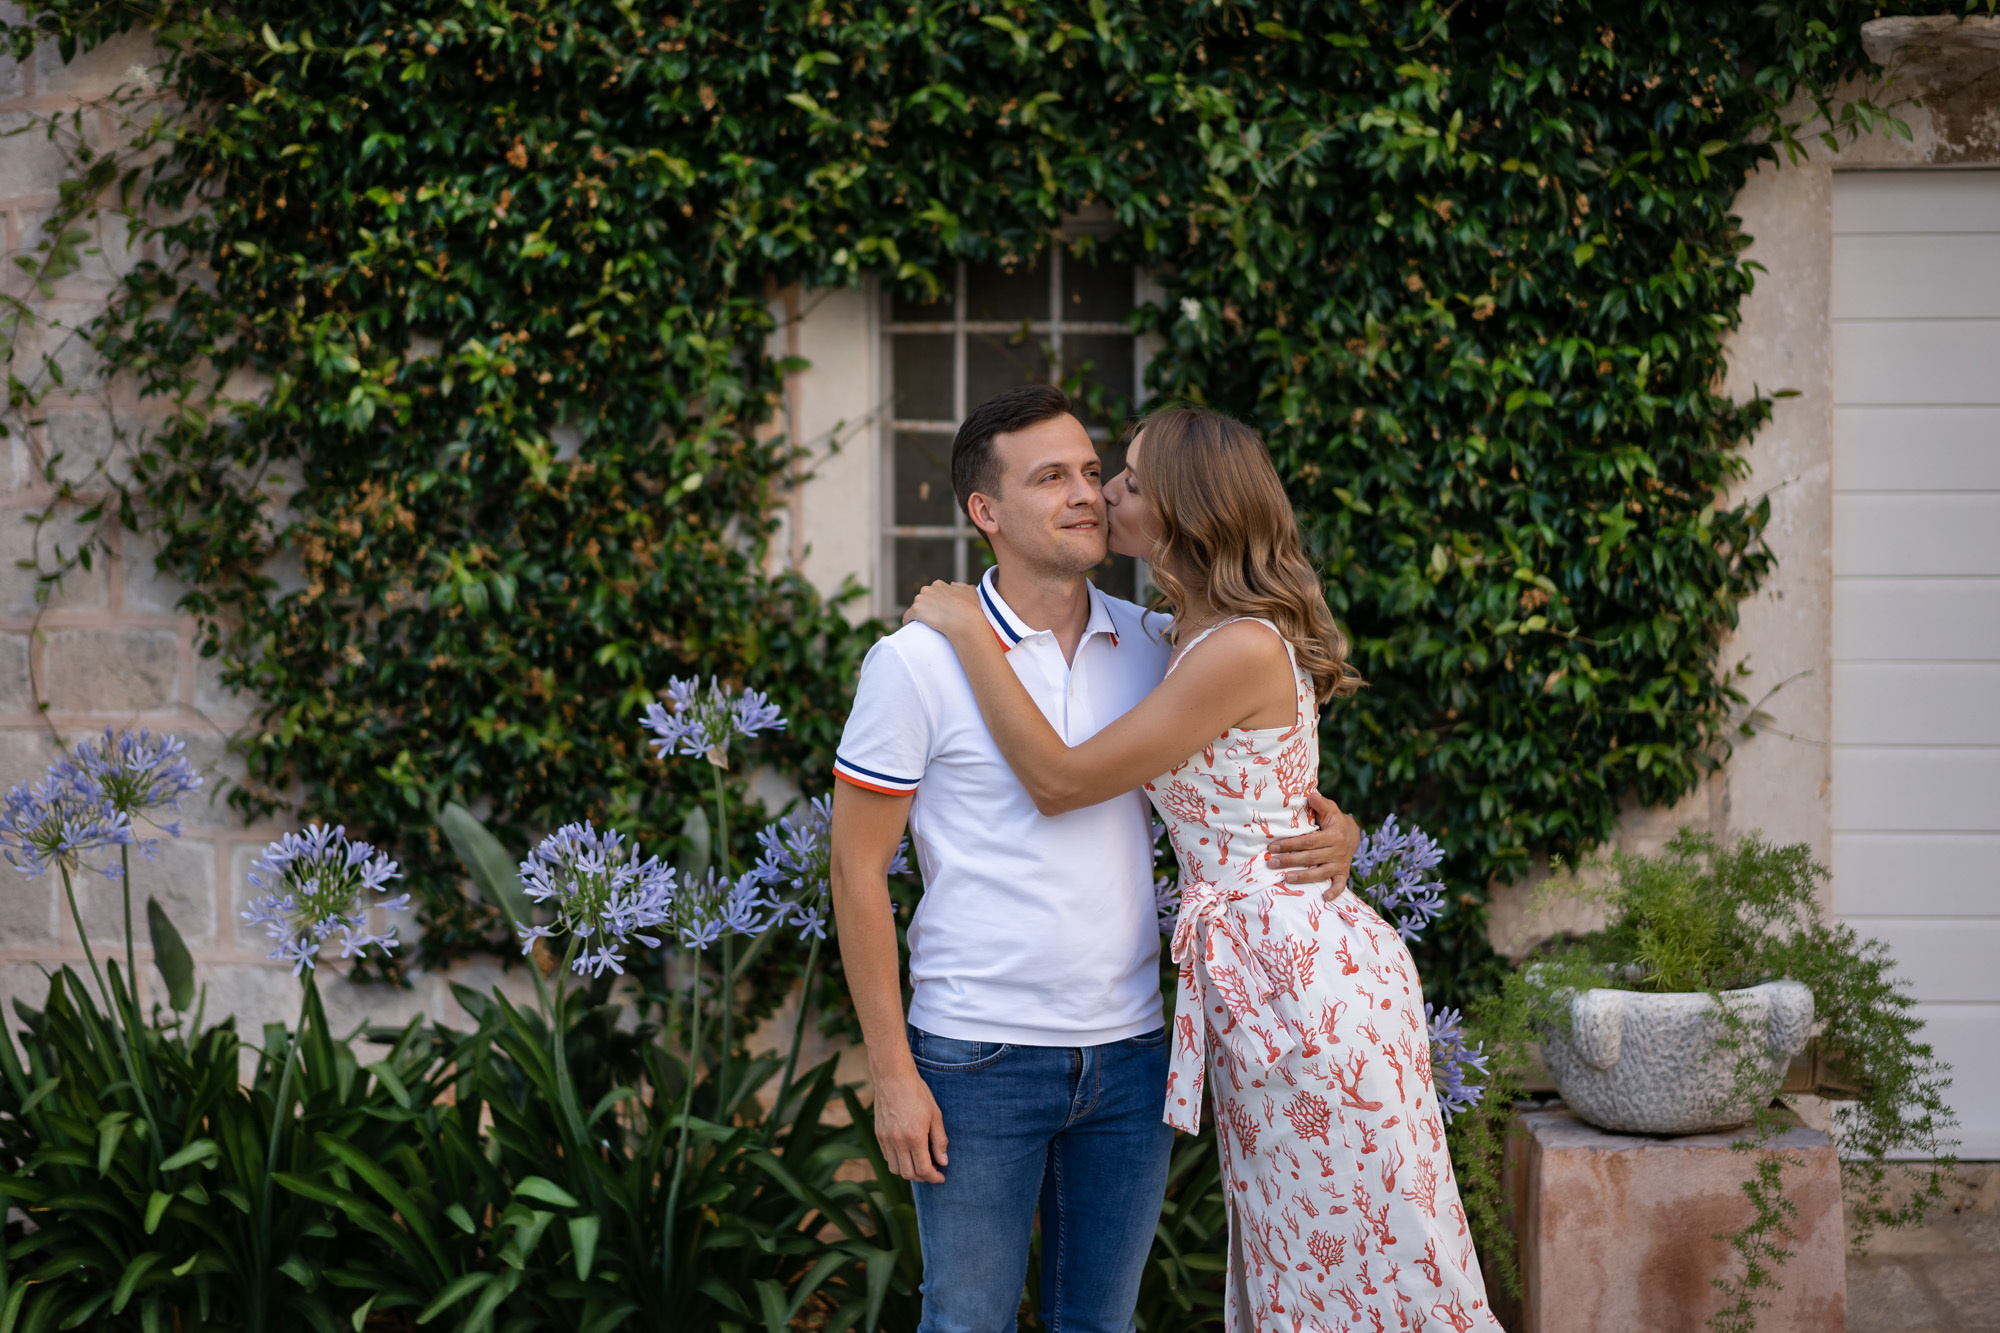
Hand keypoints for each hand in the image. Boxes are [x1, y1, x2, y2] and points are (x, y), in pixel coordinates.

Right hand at [871, 1065, 948, 1183]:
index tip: (941, 1177)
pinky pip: (887, 1157)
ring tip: (919, 1163)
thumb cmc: (917, 1093)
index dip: (934, 1177)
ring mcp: (886, 1139)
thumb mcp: (935, 1115)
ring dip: (908, 1171)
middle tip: (932, 1171)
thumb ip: (939, 1140)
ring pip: (895, 1169)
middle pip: (909, 1174)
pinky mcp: (878, 1134)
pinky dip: (897, 1162)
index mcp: (915, 1137)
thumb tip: (943, 1161)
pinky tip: (907, 1153)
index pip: (924, 1169)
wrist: (893, 1077)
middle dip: (923, 1177)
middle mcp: (898, 1142)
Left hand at [902, 581, 984, 642]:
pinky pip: (907, 616)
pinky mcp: (916, 610)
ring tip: (923, 625)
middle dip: (926, 606)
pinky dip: (908, 621)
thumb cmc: (970, 608)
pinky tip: (909, 626)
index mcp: (939, 585)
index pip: (932, 592)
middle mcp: (928, 589)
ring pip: (916, 607)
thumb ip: (962, 585)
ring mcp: (921, 599)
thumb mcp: (970, 592)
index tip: (938, 610)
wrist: (965, 621)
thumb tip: (953, 583)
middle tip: (933, 618)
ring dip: (918, 614)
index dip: (935, 602)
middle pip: (923, 598)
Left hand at [1268, 790, 1359, 898]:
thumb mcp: (1330, 810)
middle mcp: (1337, 851)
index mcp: (1333, 835)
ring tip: (1286, 878)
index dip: (1290, 844)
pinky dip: (1334, 892)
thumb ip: (1320, 804)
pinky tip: (1325, 898)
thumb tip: (1311, 794)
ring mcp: (1340, 864)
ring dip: (1304, 877)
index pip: (1308, 841)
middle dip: (1289, 860)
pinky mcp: (1342, 873)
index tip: (1272, 847)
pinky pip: (1340, 885)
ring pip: (1321, 873)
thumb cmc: (1335, 820)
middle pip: (1310, 858)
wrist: (1354, 834)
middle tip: (1271, 863)